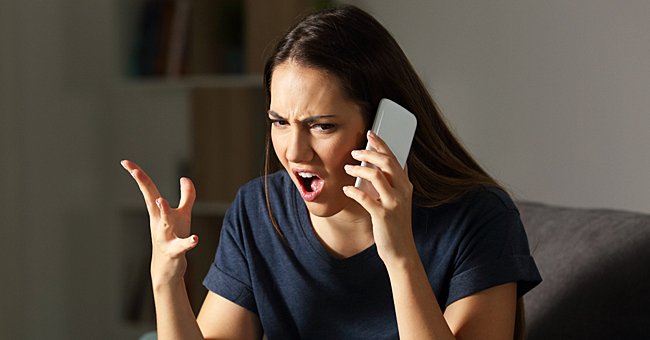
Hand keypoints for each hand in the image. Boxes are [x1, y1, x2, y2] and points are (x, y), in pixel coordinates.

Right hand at [121, 160, 197, 286]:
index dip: (139, 175)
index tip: (125, 161)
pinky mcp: (174, 251)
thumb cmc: (174, 238)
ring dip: (163, 211)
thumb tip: (185, 178)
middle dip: (144, 186)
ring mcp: (165, 237)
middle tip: (135, 172)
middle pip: (151, 201)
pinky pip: (181, 246)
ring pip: (163, 223)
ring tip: (161, 200)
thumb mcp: (182, 215)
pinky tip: (194, 238)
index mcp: (158, 212)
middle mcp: (159, 222)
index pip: (148, 189)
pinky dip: (187, 243)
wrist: (167, 269)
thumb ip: (186, 196)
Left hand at [342, 131, 417, 263]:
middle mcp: (402, 192)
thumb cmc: (396, 225)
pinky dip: (353, 191)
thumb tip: (388, 165)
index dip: (382, 144)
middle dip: (369, 152)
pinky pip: (365, 198)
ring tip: (347, 168)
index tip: (370, 134)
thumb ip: (395, 183)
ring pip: (376, 176)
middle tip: (354, 151)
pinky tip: (346, 189)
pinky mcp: (383, 216)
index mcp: (406, 186)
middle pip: (386, 162)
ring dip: (359, 169)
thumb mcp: (399, 201)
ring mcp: (393, 203)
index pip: (394, 158)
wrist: (401, 250)